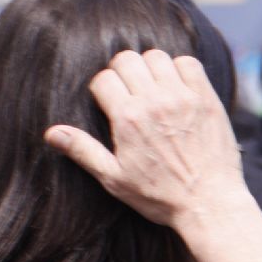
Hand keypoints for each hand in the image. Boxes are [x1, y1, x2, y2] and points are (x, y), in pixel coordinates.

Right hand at [44, 49, 245, 230]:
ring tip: (152, 87)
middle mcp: (154, 102)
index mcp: (127, 119)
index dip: (102, 89)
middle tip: (128, 91)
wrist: (210, 205)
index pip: (103, 78)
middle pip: (126, 59)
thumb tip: (52, 133)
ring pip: (156, 57)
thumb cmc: (160, 196)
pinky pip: (188, 63)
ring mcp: (182, 98)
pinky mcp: (206, 99)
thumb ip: (83, 150)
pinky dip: (179, 68)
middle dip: (121, 71)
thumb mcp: (114, 178)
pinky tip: (176, 87)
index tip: (110, 103)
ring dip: (149, 68)